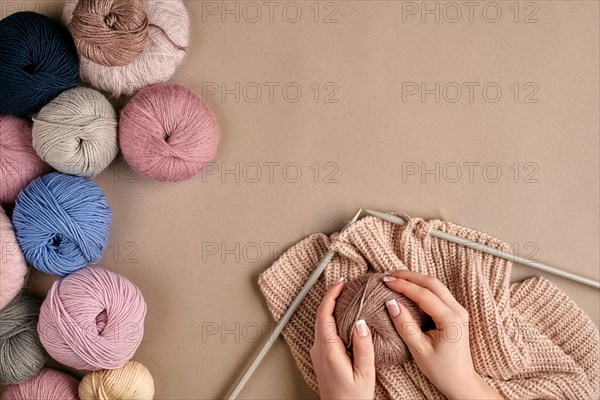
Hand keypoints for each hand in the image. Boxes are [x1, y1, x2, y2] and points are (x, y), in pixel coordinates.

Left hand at [310, 278, 375, 399]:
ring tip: (346, 297)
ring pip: (321, 322)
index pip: (325, 315)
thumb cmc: (352, 398)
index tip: (341, 284)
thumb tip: (361, 323)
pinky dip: (332, 318)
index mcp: (328, 350)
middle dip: (331, 297)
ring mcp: (318, 352)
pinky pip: (324, 330)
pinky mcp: (321, 356)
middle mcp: (319, 349)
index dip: (331, 296)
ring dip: (331, 307)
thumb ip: (363, 347)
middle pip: (321, 315)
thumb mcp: (365, 373)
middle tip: (345, 285)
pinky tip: (344, 316)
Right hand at [383, 270, 501, 399]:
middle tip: (389, 275)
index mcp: (450, 319)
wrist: (460, 381)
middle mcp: (457, 310)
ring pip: (436, 285)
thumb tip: (391, 303)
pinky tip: (408, 287)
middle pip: (432, 283)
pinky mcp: (455, 312)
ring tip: (396, 278)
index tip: (385, 281)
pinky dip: (422, 286)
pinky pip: (438, 292)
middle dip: (409, 276)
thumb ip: (405, 325)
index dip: (403, 285)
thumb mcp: (419, 349)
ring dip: (415, 279)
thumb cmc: (441, 369)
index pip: (424, 294)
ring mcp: (458, 310)